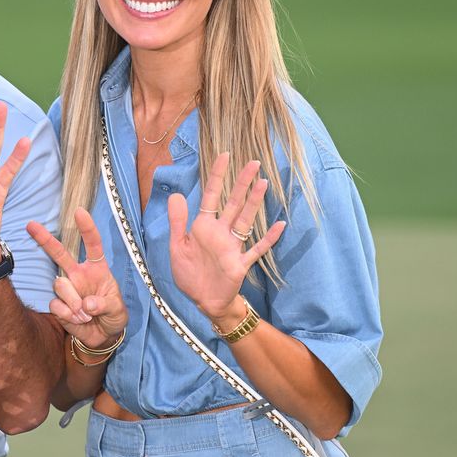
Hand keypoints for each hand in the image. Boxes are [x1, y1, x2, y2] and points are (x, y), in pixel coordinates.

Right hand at [28, 209, 126, 349]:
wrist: (103, 337)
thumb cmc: (114, 316)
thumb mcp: (118, 310)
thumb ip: (105, 304)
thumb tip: (87, 304)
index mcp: (97, 269)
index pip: (92, 245)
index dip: (87, 228)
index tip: (80, 212)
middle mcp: (79, 274)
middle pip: (60, 253)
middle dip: (45, 239)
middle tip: (30, 225)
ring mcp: (67, 288)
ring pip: (60, 284)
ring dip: (73, 302)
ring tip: (86, 315)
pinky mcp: (58, 304)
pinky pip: (56, 304)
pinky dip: (68, 314)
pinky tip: (78, 320)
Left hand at [167, 153, 286, 321]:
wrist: (202, 301)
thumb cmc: (190, 274)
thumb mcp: (177, 246)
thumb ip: (178, 221)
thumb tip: (176, 194)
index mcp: (203, 226)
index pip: (211, 195)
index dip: (218, 176)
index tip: (225, 156)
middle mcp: (220, 232)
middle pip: (233, 203)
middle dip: (242, 183)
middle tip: (254, 162)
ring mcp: (233, 247)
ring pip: (245, 220)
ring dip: (254, 203)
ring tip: (264, 184)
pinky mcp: (241, 264)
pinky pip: (257, 249)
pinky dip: (268, 239)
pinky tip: (280, 225)